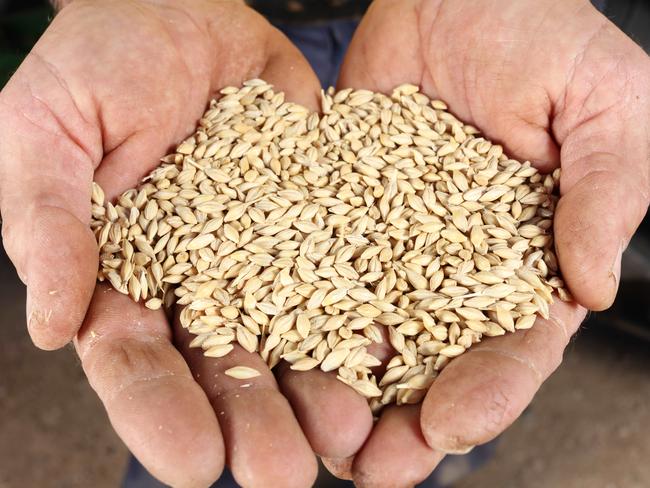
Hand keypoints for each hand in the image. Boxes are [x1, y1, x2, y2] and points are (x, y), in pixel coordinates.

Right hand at [0, 1, 352, 485]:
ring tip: (344, 438)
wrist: (180, 10)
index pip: (136, 362)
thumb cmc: (100, 61)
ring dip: (313, 391)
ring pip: (289, 335)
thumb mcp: (48, 131)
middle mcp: (198, 281)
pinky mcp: (313, 219)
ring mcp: (262, 253)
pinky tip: (382, 354)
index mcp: (124, 276)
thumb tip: (51, 327)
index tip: (194, 465)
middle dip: (251, 422)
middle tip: (282, 475)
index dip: (159, 413)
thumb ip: (48, 225)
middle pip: (222, 366)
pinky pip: (338, 271)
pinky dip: (358, 313)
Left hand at [333, 0, 649, 484]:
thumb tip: (594, 288)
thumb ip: (604, 197)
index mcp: (526, 258)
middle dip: (402, 417)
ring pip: (365, 324)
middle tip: (370, 469)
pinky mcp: (340, 207)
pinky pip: (314, 260)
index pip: (512, 344)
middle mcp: (452, 263)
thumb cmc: (546, 36)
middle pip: (431, 357)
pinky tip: (272, 346)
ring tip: (312, 433)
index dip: (487, 391)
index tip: (449, 429)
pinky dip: (295, 304)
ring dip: (340, 383)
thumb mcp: (606, 109)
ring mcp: (390, 239)